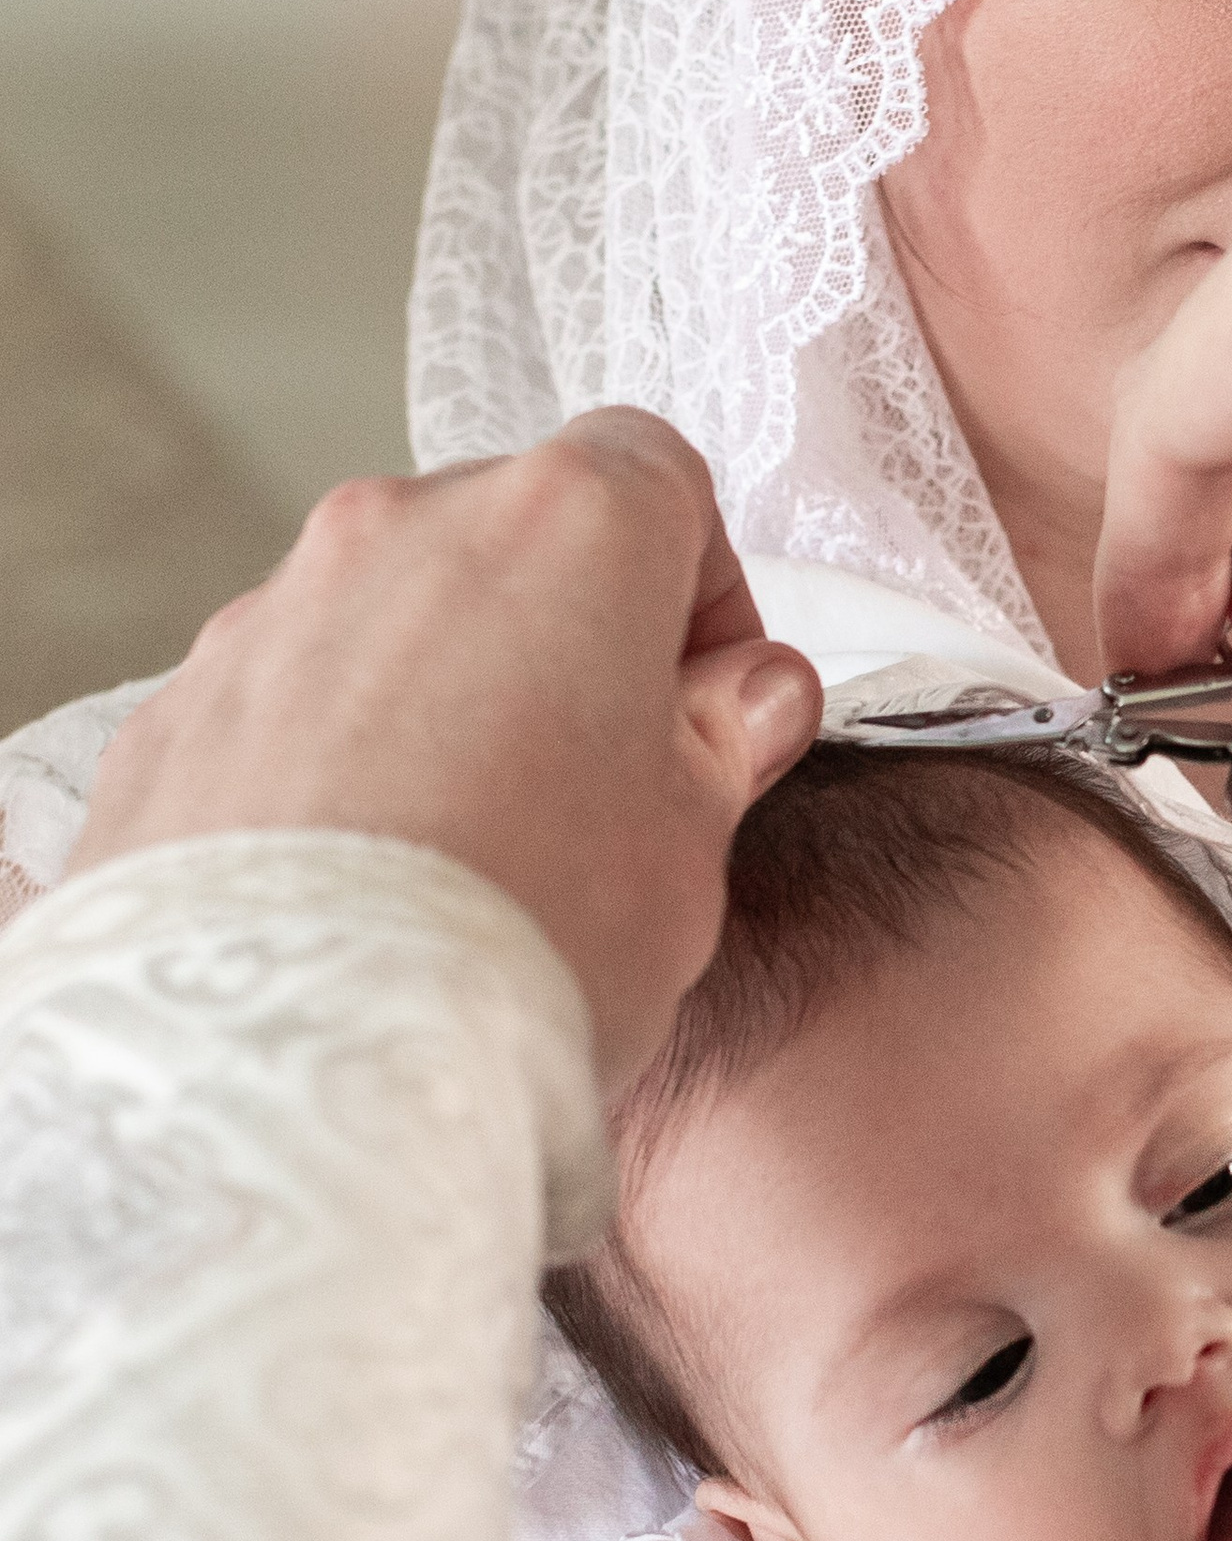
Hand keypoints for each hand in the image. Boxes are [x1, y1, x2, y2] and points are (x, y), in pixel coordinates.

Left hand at [70, 410, 819, 1094]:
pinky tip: (363, 889)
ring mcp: (273, 613)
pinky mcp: (175, 709)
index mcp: (564, 529)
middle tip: (600, 791)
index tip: (710, 700)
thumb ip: (723, 746)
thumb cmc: (522, 944)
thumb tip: (746, 695)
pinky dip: (335, 763)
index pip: (661, 477)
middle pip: (515, 541)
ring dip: (445, 700)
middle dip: (566, 643)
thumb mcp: (688, 854)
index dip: (702, 588)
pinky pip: (288, 706)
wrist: (289, 1063)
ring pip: (394, 622)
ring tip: (469, 858)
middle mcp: (402, 530)